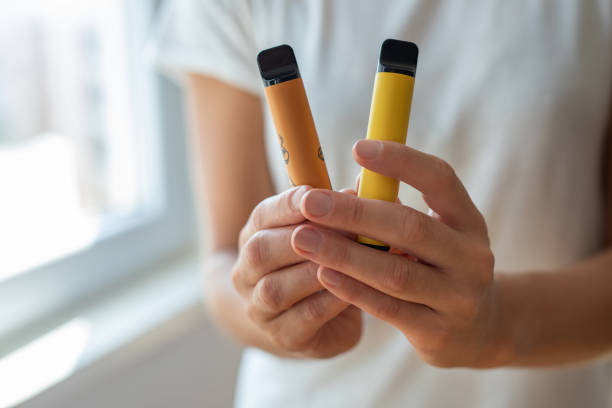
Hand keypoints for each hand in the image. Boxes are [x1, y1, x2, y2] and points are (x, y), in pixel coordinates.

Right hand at [232, 186, 361, 357]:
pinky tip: (354, 290)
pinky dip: (330, 301)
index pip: (262, 216)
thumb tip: (368, 182)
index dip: (288, 205)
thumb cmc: (318, 266)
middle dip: (303, 237)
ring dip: (315, 271)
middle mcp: (247, 272)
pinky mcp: (284, 337)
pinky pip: (304, 318)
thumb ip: (340, 210)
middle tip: (346, 229)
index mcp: (255, 236)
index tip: (315, 195)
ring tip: (351, 259)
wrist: (305, 322)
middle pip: (260, 250)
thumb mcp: (323, 234)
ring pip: (277, 288)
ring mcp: (260, 308)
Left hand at [291, 140, 507, 367]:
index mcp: (468, 220)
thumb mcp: (435, 233)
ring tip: (303, 238)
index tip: (357, 147)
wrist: (479, 329)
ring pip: (395, 273)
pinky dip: (354, 290)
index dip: (401, 161)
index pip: (440, 179)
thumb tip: (357, 181)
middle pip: (411, 228)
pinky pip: (388, 309)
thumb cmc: (441, 267)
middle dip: (355, 213)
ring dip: (344, 254)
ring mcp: (459, 297)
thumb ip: (398, 209)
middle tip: (310, 202)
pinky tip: (323, 274)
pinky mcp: (438, 332)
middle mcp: (471, 257)